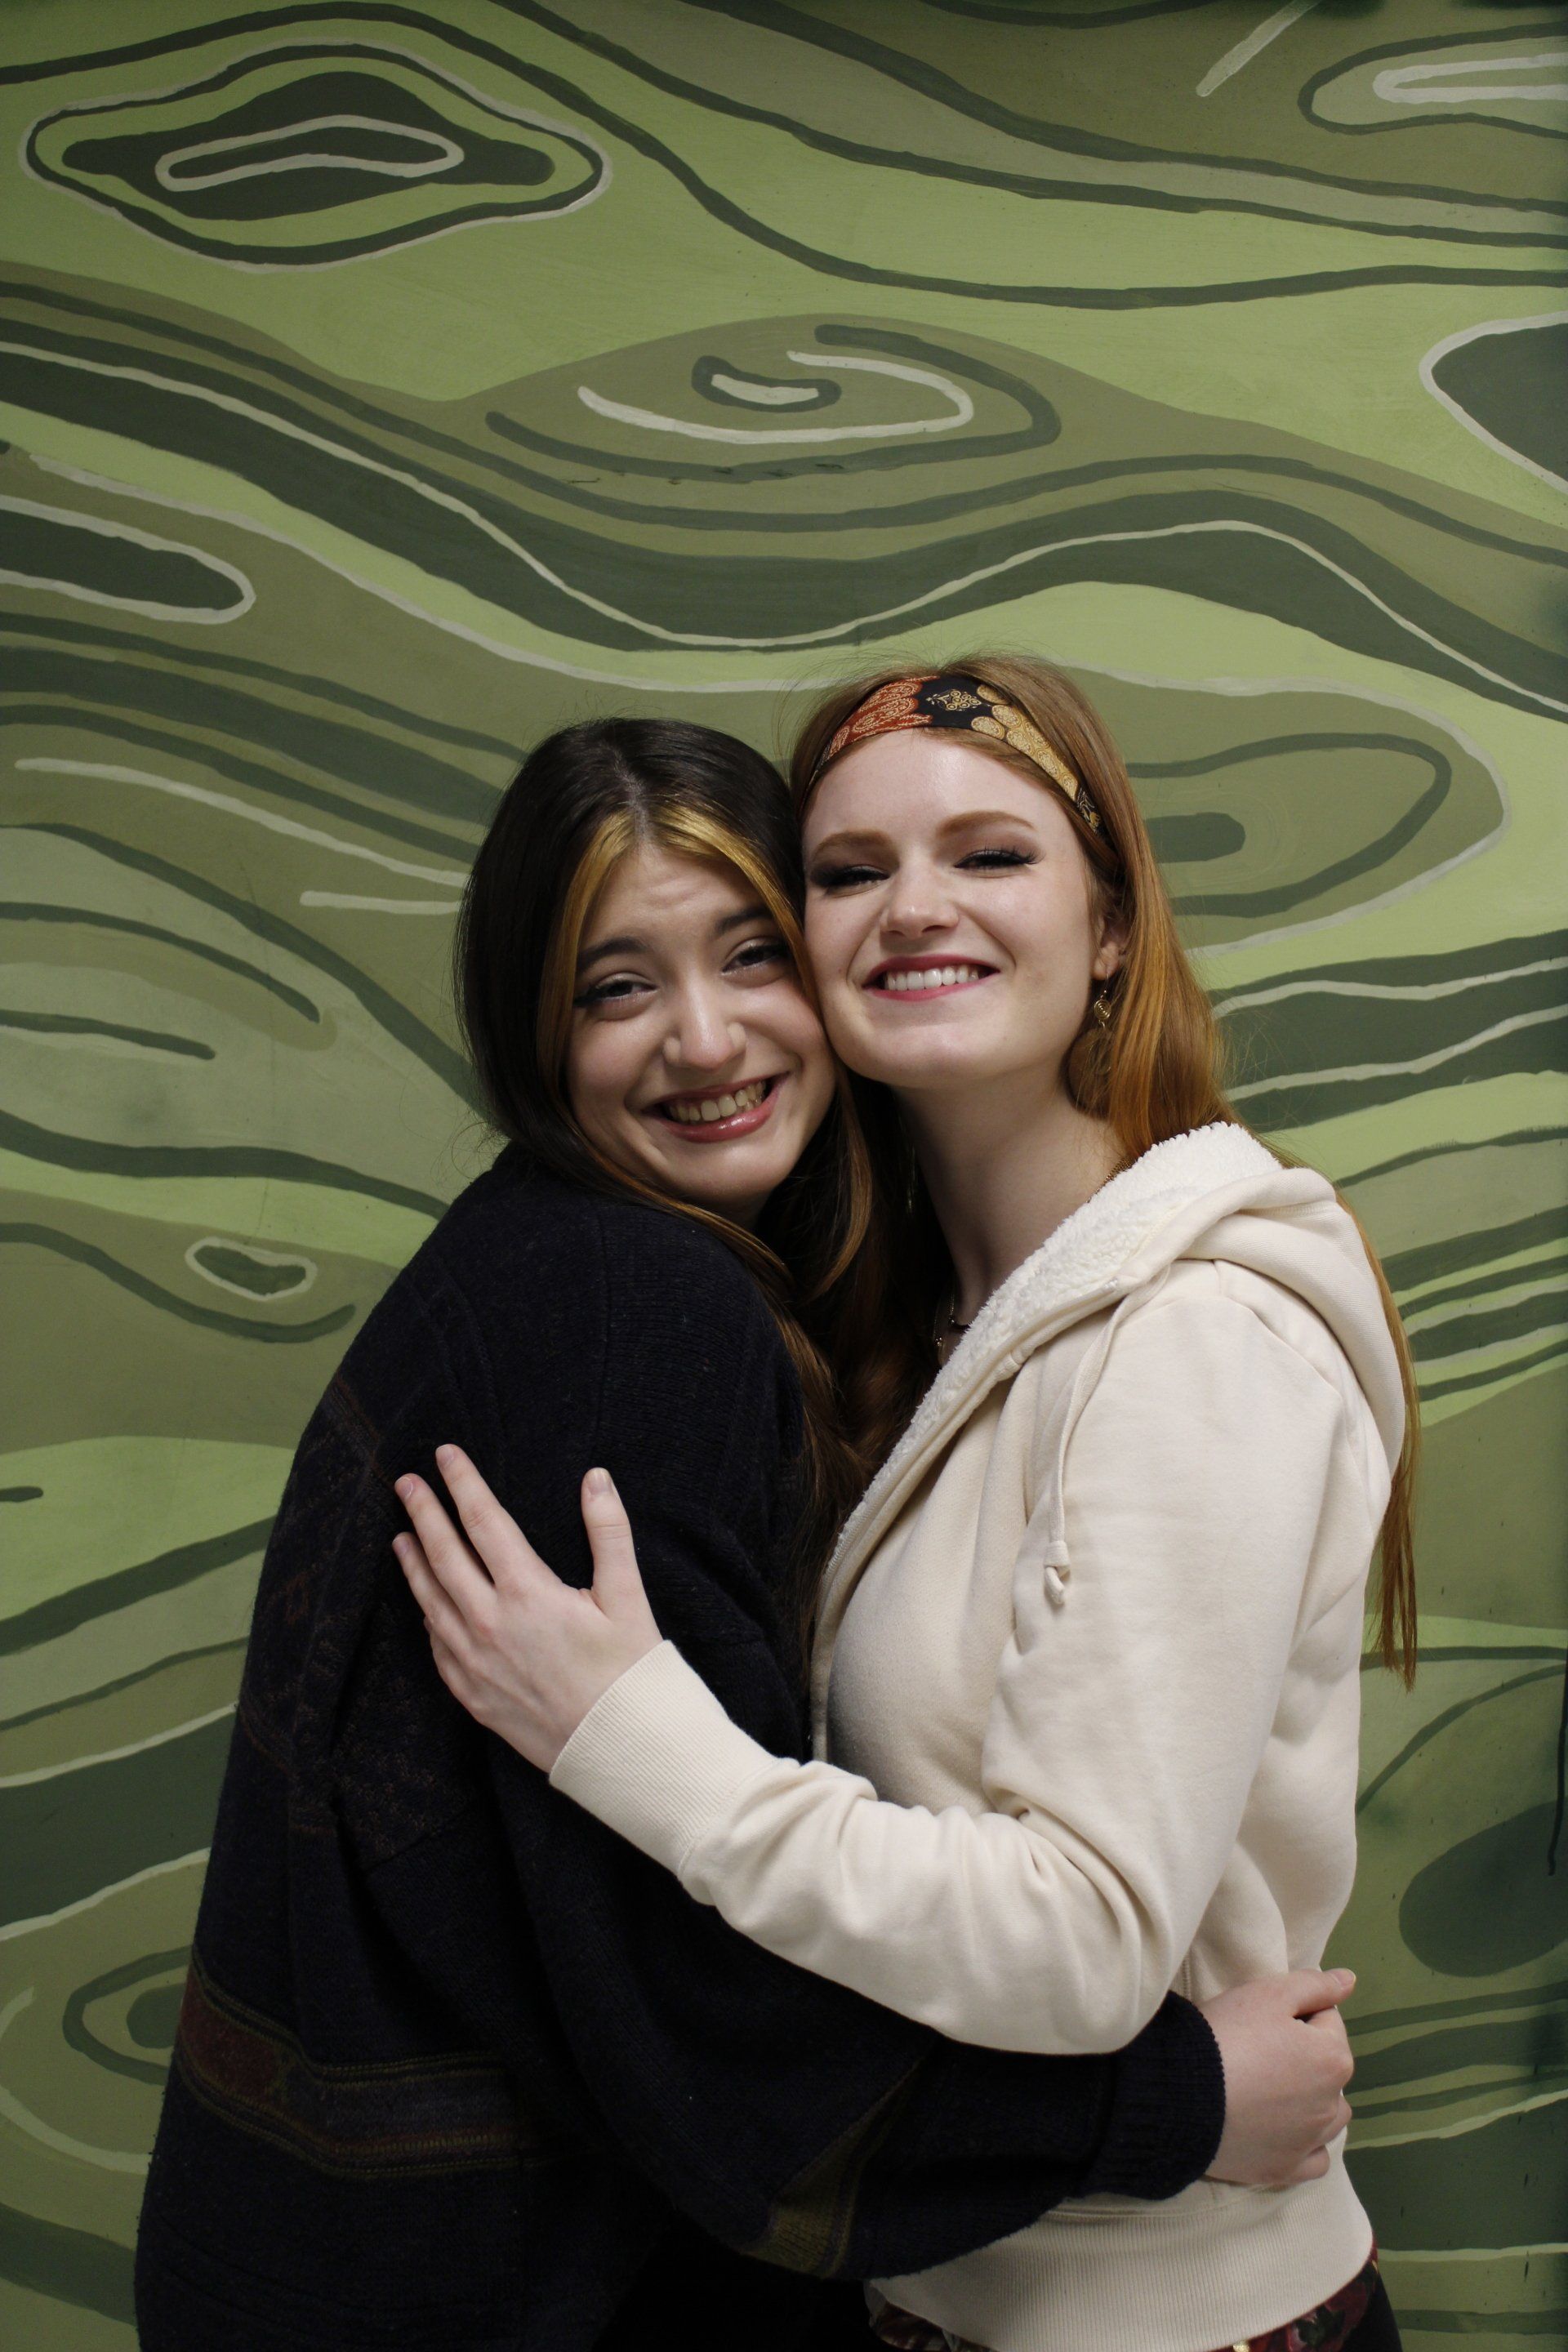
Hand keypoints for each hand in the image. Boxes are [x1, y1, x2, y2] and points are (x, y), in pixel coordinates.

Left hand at [392, 1446, 662, 1770]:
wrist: (620, 1749)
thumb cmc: (629, 1672)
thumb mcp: (627, 1597)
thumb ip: (608, 1532)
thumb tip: (596, 1477)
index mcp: (528, 1592)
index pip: (483, 1521)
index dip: (462, 1483)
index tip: (445, 1455)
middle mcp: (490, 1624)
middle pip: (444, 1555)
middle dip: (423, 1513)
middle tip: (405, 1482)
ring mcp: (475, 1663)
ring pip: (430, 1601)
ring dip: (413, 1564)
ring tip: (399, 1537)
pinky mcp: (472, 1695)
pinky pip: (437, 1646)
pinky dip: (427, 1617)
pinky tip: (423, 1605)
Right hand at [1202, 1968, 1355, 2187]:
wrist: (1182, 2094)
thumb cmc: (1228, 2034)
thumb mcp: (1267, 1993)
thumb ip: (1315, 1985)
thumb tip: (1350, 1980)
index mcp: (1333, 2059)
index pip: (1328, 2022)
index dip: (1297, 2013)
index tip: (1263, 2017)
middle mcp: (1331, 2105)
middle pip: (1329, 2070)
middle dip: (1307, 2056)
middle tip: (1260, 2048)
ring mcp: (1309, 2142)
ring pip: (1328, 2117)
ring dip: (1313, 2100)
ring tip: (1271, 2089)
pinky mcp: (1284, 2170)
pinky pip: (1314, 2159)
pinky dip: (1306, 2145)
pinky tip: (1282, 2131)